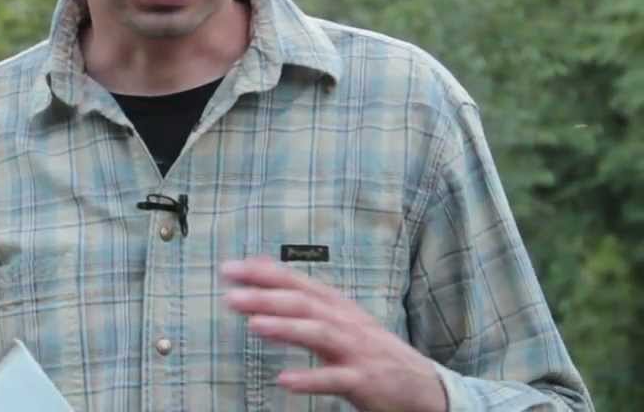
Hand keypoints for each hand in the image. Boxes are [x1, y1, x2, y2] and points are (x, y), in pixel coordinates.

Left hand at [222, 257, 446, 411]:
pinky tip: (284, 380)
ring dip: (286, 328)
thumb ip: (302, 295)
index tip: (229, 269)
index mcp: (336, 305)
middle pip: (303, 303)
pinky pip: (335, 378)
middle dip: (267, 297)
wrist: (422, 385)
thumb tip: (260, 266)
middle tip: (230, 296)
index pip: (296, 282)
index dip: (263, 274)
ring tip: (254, 325)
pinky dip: (309, 379)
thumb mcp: (339, 317)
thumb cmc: (370, 349)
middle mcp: (345, 321)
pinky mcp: (365, 380)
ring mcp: (356, 350)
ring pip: (319, 333)